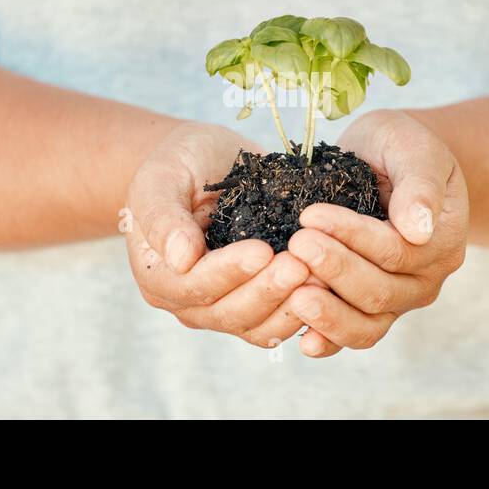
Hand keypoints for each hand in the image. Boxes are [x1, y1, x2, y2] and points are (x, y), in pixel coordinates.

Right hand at [124, 122, 310, 346]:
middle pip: (229, 312)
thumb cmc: (178, 164)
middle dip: (268, 290)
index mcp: (158, 274)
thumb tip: (180, 259)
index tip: (263, 250)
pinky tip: (330, 288)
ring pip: (258, 325)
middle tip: (302, 265)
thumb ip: (163, 216)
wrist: (204, 163)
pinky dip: (305, 310)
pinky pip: (279, 321)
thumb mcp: (161, 177)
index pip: (194, 284)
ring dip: (291, 305)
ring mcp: (223, 307)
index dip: (229, 271)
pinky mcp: (256, 303)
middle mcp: (188, 302)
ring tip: (323, 276)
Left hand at [285, 109, 468, 356]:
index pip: (395, 249)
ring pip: (368, 324)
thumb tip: (419, 228)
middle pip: (378, 291)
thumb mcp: (413, 148)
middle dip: (334, 270)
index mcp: (442, 239)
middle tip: (296, 245)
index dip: (351, 236)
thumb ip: (419, 184)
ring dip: (329, 314)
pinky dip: (329, 341)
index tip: (311, 215)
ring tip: (294, 296)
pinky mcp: (371, 310)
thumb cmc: (401, 149)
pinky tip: (301, 341)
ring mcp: (399, 299)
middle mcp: (425, 278)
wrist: (390, 162)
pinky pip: (354, 334)